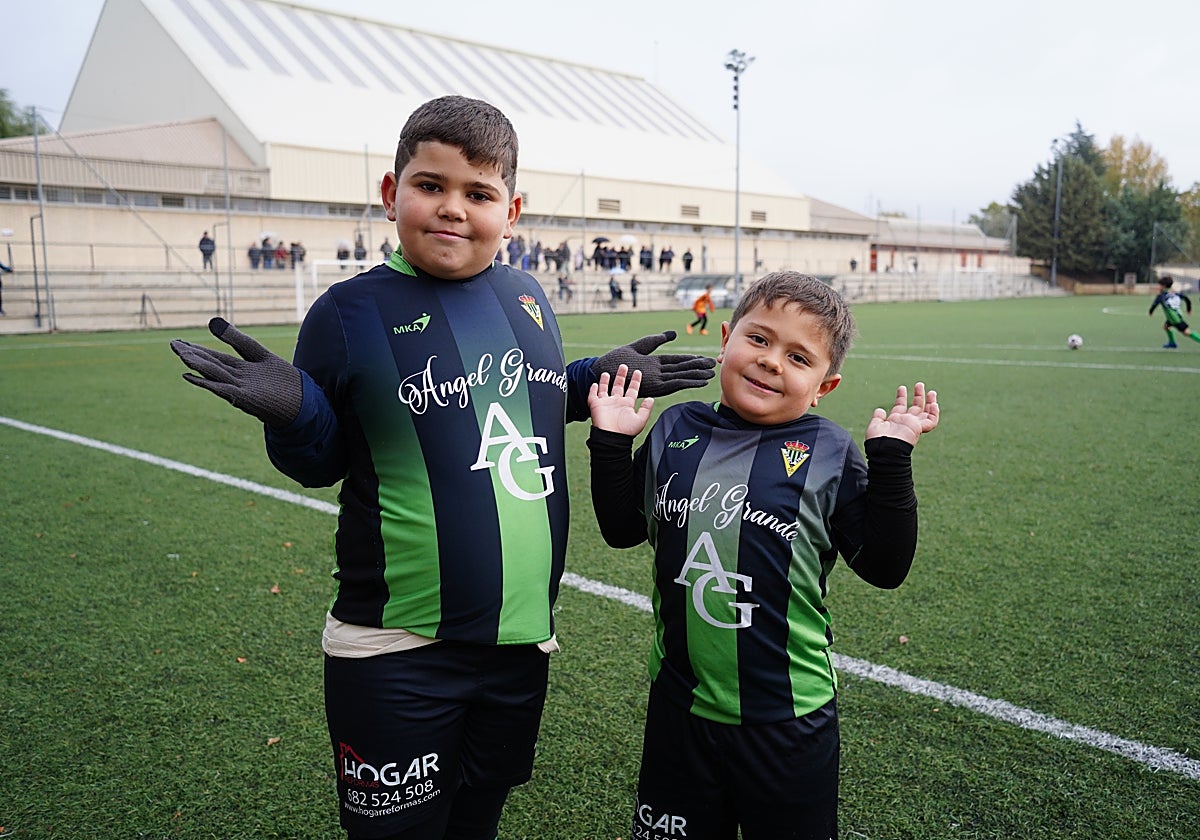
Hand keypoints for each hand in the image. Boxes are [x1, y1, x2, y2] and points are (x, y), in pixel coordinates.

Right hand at [170, 317, 302, 427]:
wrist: (302, 402)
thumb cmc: (283, 380)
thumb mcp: (260, 354)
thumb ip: (238, 340)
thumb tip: (212, 322)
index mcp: (240, 369)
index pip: (214, 357)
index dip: (197, 349)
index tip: (178, 342)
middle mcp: (237, 379)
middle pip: (211, 364)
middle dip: (193, 355)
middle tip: (173, 345)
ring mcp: (240, 388)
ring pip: (215, 374)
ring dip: (198, 365)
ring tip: (181, 354)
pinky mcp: (246, 398)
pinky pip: (223, 388)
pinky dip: (207, 382)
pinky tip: (191, 376)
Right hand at [589, 364, 653, 436]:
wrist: (611, 438)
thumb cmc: (625, 432)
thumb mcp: (640, 420)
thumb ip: (646, 409)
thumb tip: (651, 398)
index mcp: (627, 405)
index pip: (632, 390)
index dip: (635, 381)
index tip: (638, 372)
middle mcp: (617, 403)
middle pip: (619, 386)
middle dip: (621, 376)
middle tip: (624, 366)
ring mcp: (606, 404)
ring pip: (605, 389)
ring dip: (606, 381)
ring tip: (607, 372)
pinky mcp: (596, 405)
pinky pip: (593, 395)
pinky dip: (593, 389)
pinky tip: (595, 383)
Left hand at [592, 331, 714, 396]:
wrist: (601, 371)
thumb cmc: (614, 360)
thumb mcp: (638, 346)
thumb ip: (656, 340)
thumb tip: (673, 334)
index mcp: (654, 364)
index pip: (676, 361)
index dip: (690, 360)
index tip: (703, 358)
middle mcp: (657, 373)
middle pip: (682, 369)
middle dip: (698, 367)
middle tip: (714, 365)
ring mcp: (656, 380)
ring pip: (681, 377)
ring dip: (697, 376)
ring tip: (711, 374)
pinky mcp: (654, 386)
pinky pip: (675, 384)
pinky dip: (688, 383)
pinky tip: (700, 382)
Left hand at [865, 382, 938, 445]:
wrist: (884, 450)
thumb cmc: (877, 441)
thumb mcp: (875, 426)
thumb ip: (878, 418)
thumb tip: (880, 410)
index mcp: (895, 421)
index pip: (900, 407)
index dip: (901, 397)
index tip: (902, 388)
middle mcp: (905, 423)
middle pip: (915, 408)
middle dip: (918, 396)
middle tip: (919, 385)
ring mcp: (913, 425)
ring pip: (926, 413)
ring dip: (929, 402)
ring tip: (931, 392)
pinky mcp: (919, 428)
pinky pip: (931, 421)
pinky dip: (934, 413)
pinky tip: (934, 404)